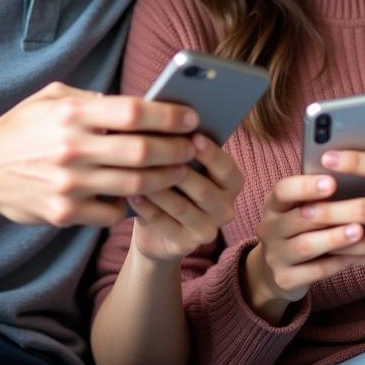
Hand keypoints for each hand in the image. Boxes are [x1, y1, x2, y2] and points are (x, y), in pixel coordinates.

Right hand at [0, 81, 198, 227]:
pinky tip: (138, 197)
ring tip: (179, 172)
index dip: (169, 116)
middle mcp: (72, 148)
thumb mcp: (52, 98)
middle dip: (177, 150)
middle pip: (142, 151)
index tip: (191, 118)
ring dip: (164, 179)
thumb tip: (135, 104)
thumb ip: (92, 98)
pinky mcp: (63, 213)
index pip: (133, 111)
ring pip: (135, 185)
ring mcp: (68, 184)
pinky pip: (112, 212)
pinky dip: (130, 206)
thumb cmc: (21, 129)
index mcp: (72, 113)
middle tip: (194, 148)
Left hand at [128, 134, 242, 262]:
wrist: (157, 229)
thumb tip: (172, 118)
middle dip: (179, 170)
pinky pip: (165, 225)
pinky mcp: (186, 246)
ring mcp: (208, 230)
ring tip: (137, 172)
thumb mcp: (182, 164)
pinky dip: (148, 209)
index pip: (227, 169)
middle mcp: (226, 208)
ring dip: (159, 189)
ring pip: (182, 208)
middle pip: (204, 190)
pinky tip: (132, 195)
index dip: (211, 154)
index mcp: (232, 183)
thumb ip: (183, 147)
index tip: (193, 136)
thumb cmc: (171, 182)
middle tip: (156, 152)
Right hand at [243, 172, 364, 321]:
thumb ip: (315, 198)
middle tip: (358, 208)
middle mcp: (268, 229)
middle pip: (297, 219)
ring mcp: (274, 256)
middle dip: (328, 213)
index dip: (306, 186)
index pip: (283, 191)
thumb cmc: (297, 230)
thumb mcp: (296, 210)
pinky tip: (354, 256)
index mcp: (272, 206)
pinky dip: (335, 263)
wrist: (272, 270)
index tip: (332, 182)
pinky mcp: (284, 279)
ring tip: (358, 231)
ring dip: (334, 238)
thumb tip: (351, 179)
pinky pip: (313, 271)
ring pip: (305, 246)